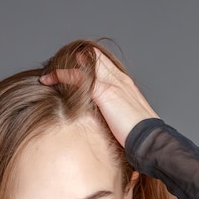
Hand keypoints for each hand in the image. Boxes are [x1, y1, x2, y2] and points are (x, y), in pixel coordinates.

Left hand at [40, 48, 159, 146]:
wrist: (150, 140)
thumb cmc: (140, 138)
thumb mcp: (125, 122)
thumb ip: (113, 116)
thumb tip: (101, 124)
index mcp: (126, 85)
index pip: (103, 65)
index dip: (85, 66)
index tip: (70, 75)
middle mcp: (120, 79)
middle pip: (94, 57)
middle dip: (73, 61)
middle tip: (54, 72)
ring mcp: (113, 84)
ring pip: (85, 63)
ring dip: (64, 68)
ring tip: (47, 76)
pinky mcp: (105, 92)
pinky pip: (79, 77)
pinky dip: (62, 75)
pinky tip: (49, 80)